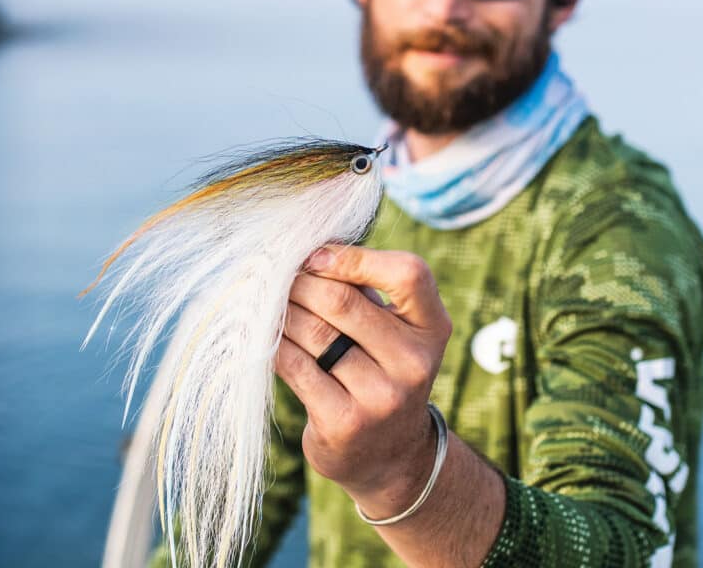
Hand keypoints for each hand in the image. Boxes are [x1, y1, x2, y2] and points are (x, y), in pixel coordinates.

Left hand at [273, 245, 452, 515]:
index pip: (408, 273)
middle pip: (343, 301)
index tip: (316, 257)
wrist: (390, 456)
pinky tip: (269, 337)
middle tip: (278, 277)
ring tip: (269, 304)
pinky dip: (275, 344)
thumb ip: (364, 289)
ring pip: (313, 333)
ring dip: (283, 311)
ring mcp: (381, 397)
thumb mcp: (394, 330)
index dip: (356, 257)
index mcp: (433, 327)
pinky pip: (295, 366)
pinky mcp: (344, 423)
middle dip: (302, 283)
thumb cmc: (382, 369)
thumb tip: (308, 246)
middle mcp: (415, 362)